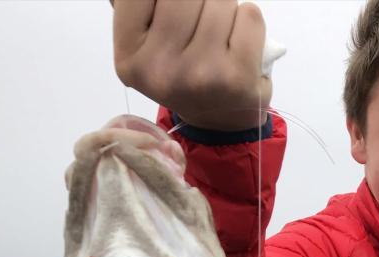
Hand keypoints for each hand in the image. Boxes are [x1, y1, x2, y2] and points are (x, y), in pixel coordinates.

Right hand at [112, 0, 271, 130]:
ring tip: (218, 38)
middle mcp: (160, 69)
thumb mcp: (147, 43)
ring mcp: (199, 74)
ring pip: (220, 0)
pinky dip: (248, 22)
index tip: (173, 13)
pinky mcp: (236, 76)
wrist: (219, 121)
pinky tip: (237, 45)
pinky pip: (249, 15)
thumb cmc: (185, 71)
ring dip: (225, 10)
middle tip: (200, 25)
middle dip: (199, 0)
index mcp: (129, 57)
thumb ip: (140, 5)